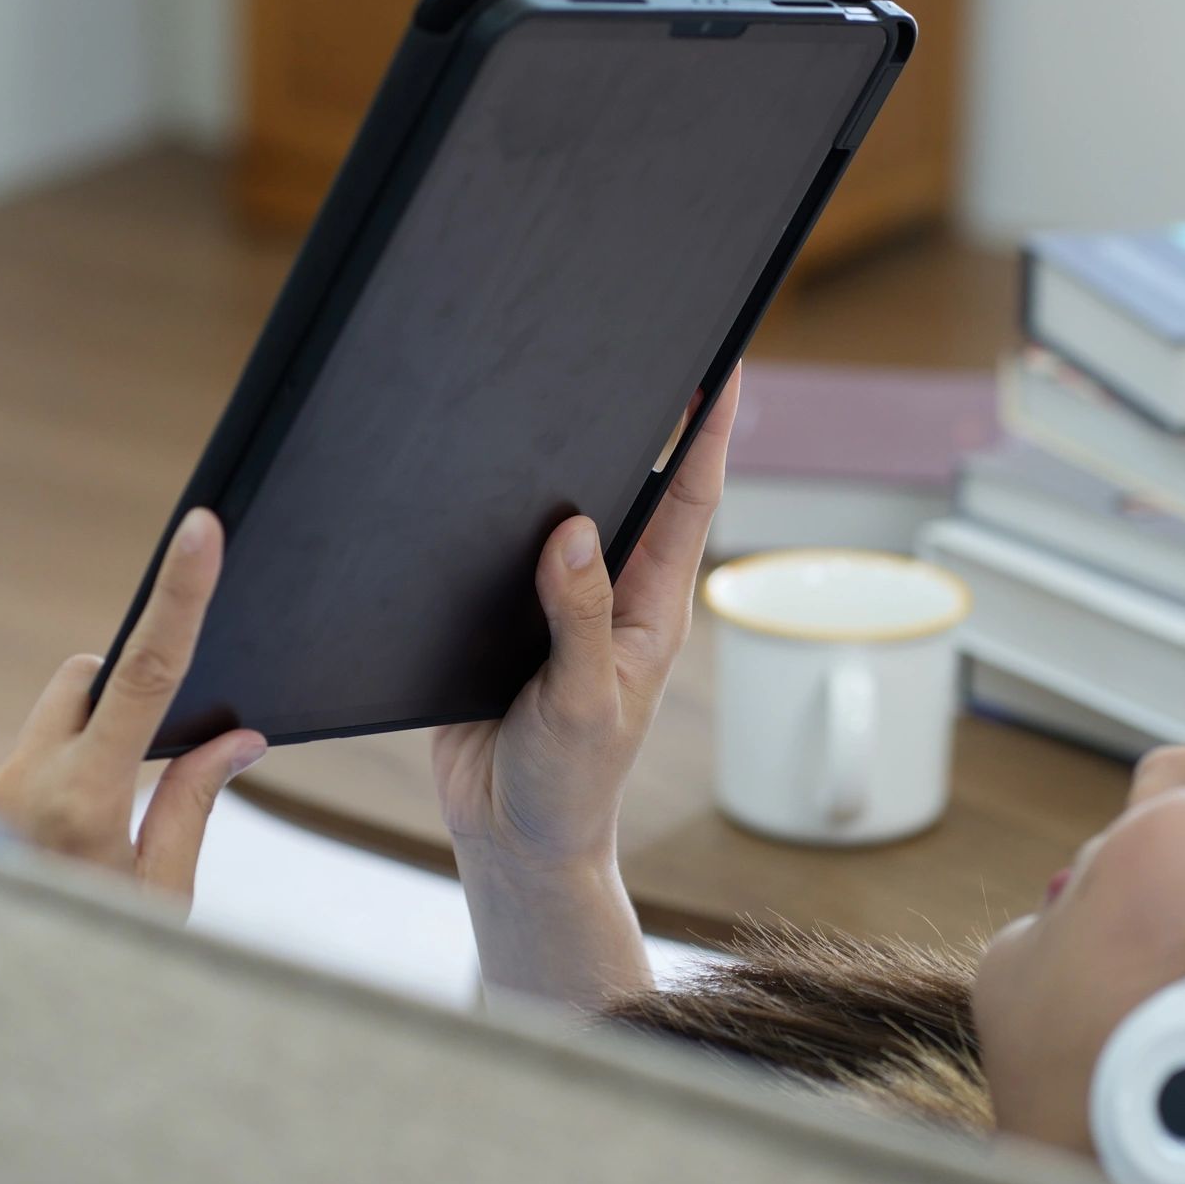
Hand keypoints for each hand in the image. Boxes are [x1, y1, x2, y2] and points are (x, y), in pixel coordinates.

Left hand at [0, 509, 266, 913]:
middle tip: (142, 770)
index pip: (144, 674)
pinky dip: (26, 814)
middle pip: (81, 679)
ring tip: (66, 864)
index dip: (179, 597)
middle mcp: (13, 783)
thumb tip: (237, 738)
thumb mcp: (161, 900)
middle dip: (120, 695)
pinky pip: (1, 782)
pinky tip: (22, 879)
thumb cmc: (84, 975)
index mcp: (83, 803)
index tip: (198, 530)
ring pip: (40, 736)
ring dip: (70, 770)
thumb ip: (194, 806)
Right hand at [431, 367, 740, 879]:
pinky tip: (465, 482)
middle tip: (627, 345)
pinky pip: (492, 554)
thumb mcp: (586, 702)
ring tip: (542, 395)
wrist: (509, 838)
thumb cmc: (570, 784)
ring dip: (547, 465)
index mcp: (651, 605)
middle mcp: (608, 592)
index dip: (705, 429)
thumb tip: (574, 530)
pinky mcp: (498, 619)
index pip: (688, 496)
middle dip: (632, 419)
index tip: (719, 364)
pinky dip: (484, 519)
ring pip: (554, 513)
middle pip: (626, 486)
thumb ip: (579, 618)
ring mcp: (554, 603)